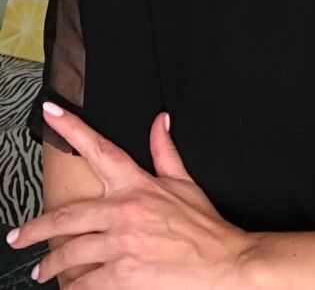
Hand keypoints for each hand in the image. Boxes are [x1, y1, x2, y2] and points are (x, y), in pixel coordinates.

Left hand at [6, 103, 257, 287]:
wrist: (223, 263)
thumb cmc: (204, 226)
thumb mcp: (184, 183)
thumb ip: (164, 151)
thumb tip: (159, 121)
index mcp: (137, 186)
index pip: (101, 149)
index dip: (73, 128)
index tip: (51, 113)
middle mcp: (124, 212)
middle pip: (67, 215)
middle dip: (36, 227)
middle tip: (18, 236)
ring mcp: (121, 245)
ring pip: (71, 252)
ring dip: (50, 264)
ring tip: (41, 271)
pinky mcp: (123, 276)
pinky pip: (86, 281)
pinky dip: (74, 286)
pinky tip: (68, 288)